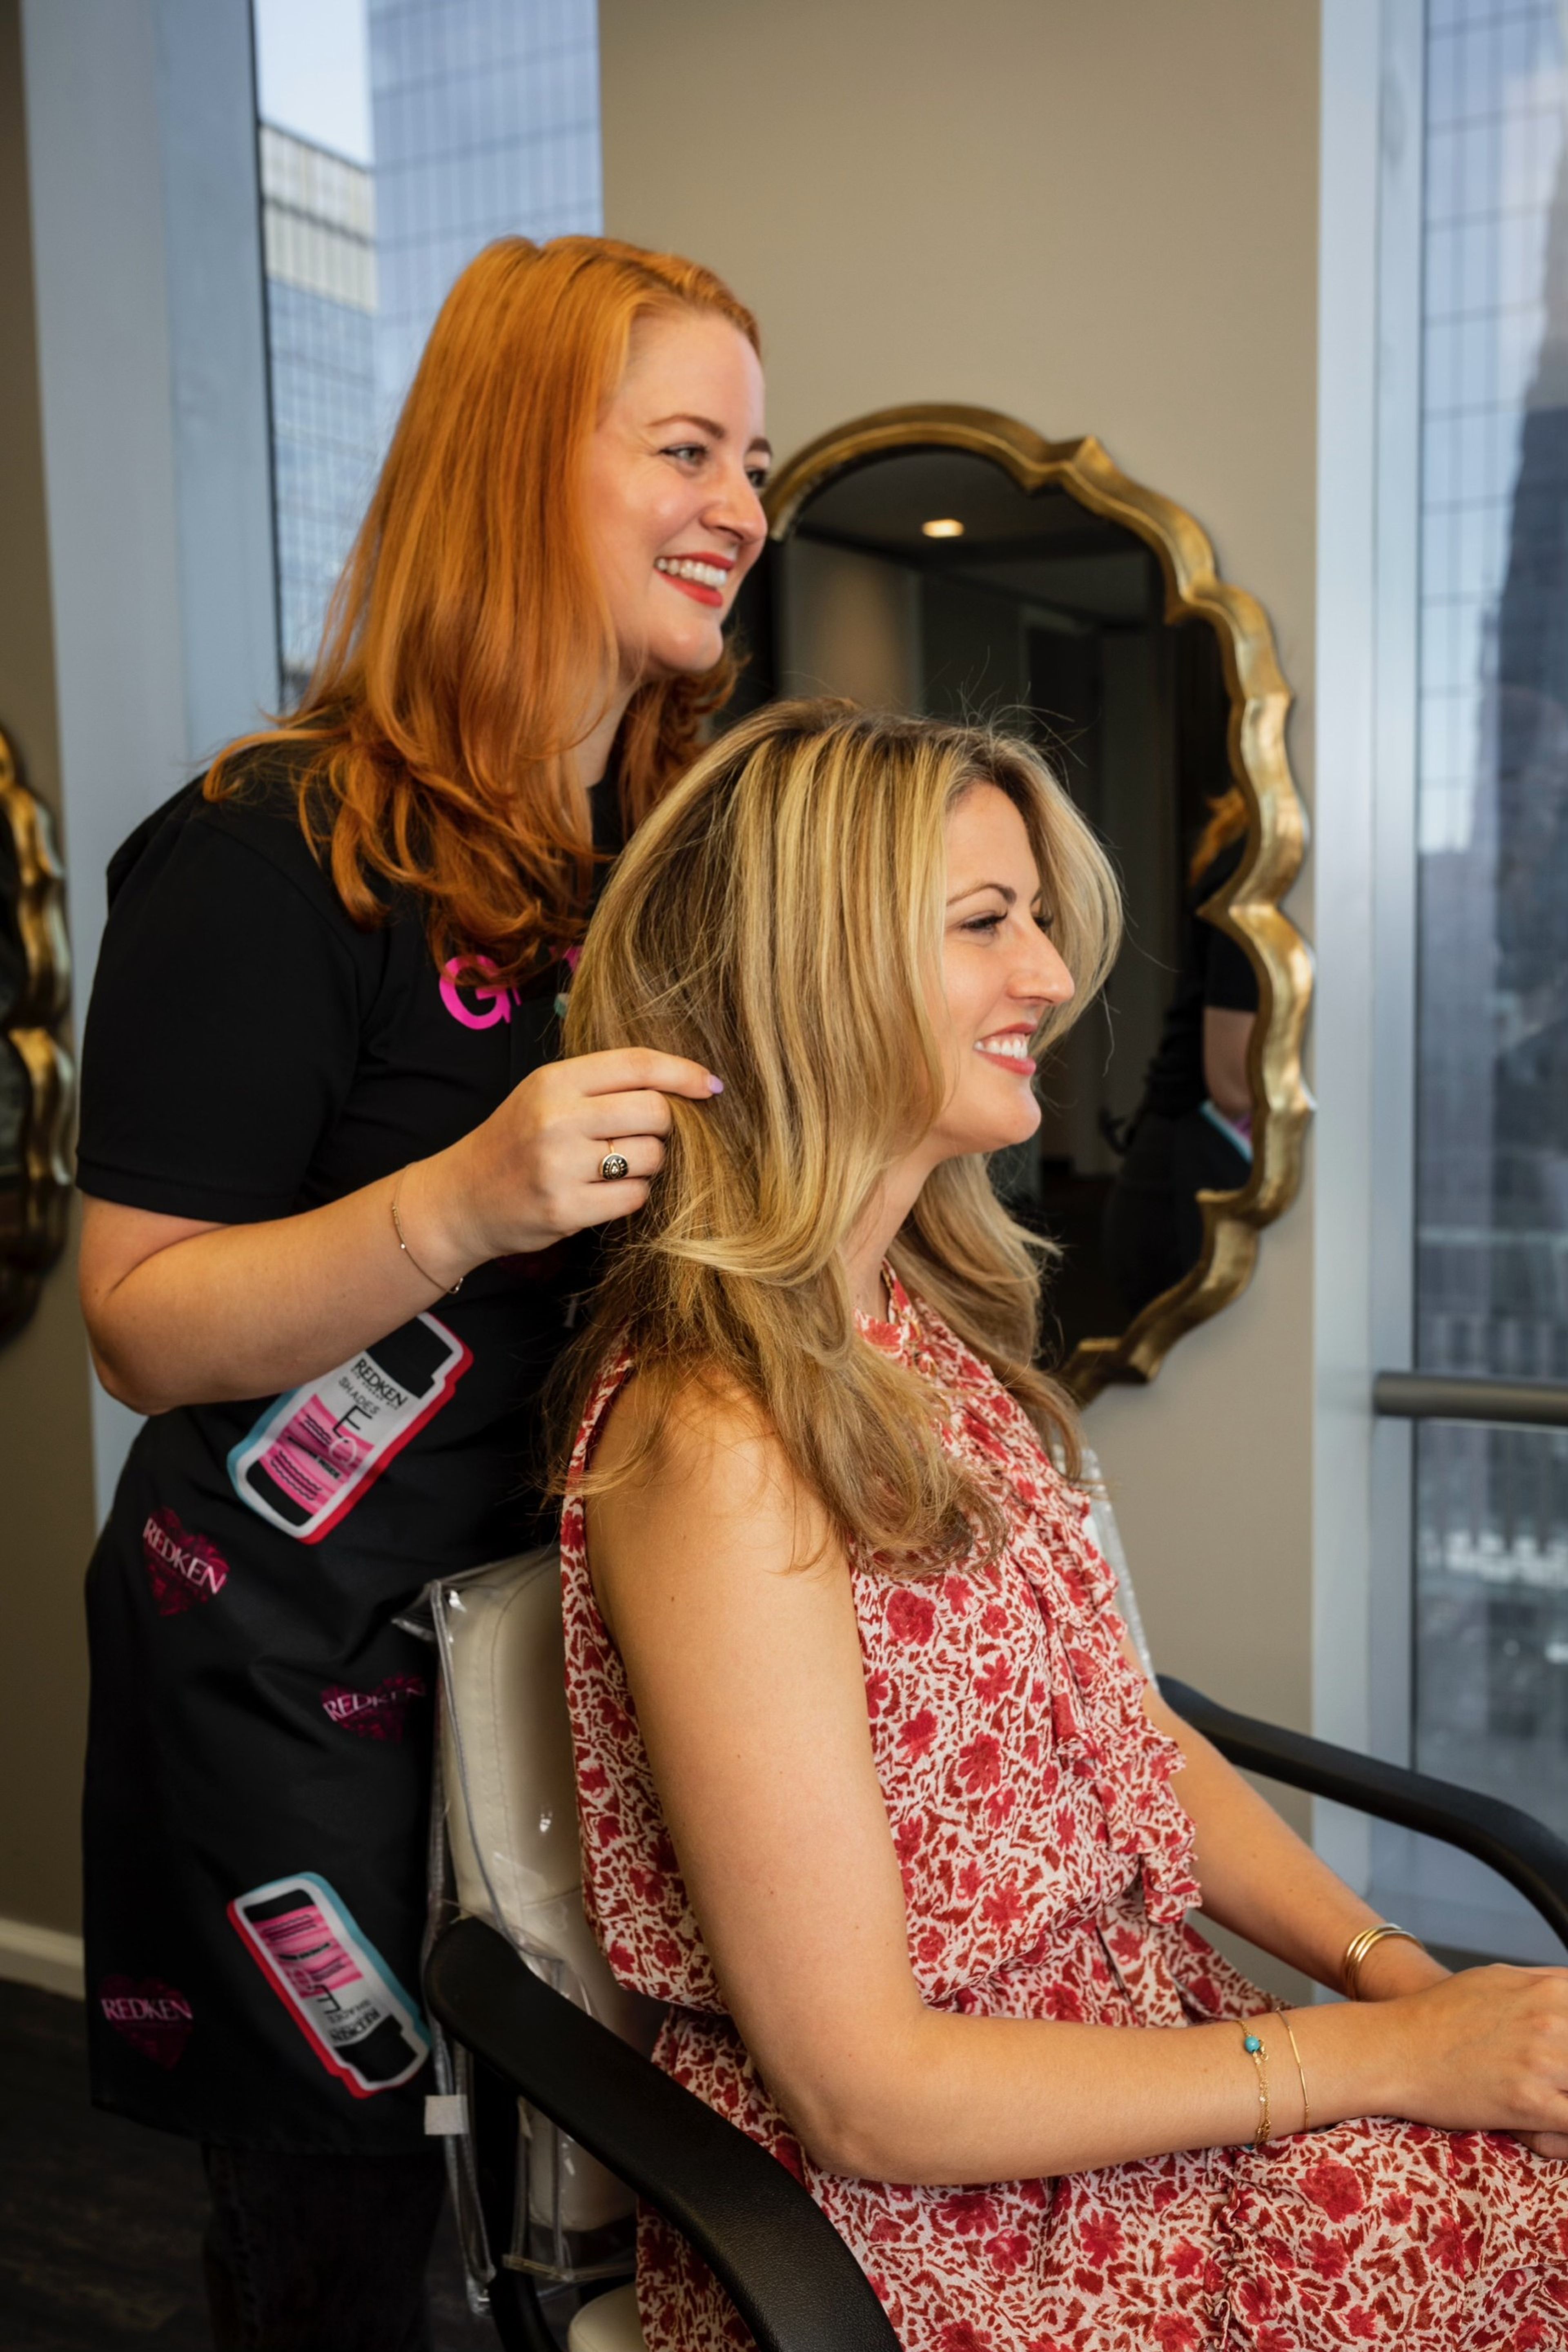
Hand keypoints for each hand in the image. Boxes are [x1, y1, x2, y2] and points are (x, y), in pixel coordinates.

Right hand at [403, 1048, 721, 1277]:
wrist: (462, 1197)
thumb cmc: (517, 1141)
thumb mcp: (547, 1095)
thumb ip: (604, 1085)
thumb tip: (684, 1084)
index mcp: (555, 1081)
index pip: (637, 1064)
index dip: (683, 1072)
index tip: (711, 1085)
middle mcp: (556, 1118)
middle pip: (655, 1111)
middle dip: (666, 1126)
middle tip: (646, 1135)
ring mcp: (559, 1166)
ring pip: (651, 1156)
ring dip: (649, 1163)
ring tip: (617, 1165)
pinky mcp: (564, 1210)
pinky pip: (635, 1196)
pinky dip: (634, 1194)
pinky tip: (607, 1191)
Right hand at [1386, 1965, 1567, 2147]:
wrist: (1393, 2047)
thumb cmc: (1439, 2013)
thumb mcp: (1498, 1979)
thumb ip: (1546, 1985)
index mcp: (1551, 1991)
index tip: (1567, 2055)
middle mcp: (1554, 2022)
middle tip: (1559, 2079)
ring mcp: (1543, 2063)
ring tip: (1553, 2098)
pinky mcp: (1530, 2103)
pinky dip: (1567, 2136)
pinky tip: (1557, 2133)